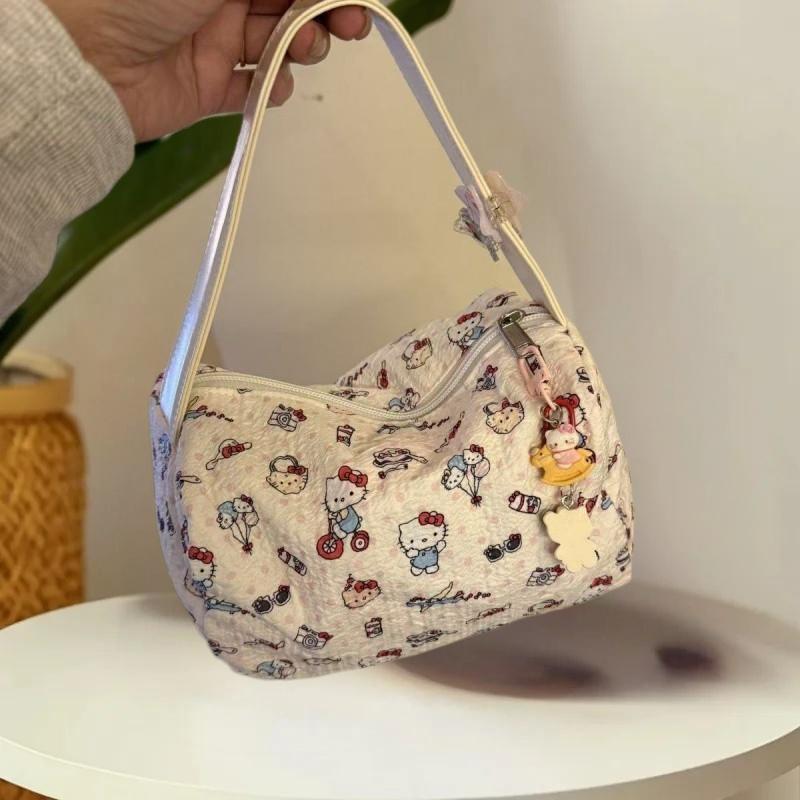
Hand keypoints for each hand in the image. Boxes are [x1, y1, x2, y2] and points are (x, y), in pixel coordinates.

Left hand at [44, 0, 371, 141]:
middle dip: (325, 14)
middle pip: (289, 4)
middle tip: (349, 24)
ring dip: (302, 48)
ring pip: (277, 45)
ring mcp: (213, 41)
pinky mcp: (206, 87)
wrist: (83, 60)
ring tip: (303, 50)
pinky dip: (272, 89)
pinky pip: (252, 90)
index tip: (353, 0)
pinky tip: (274, 84)